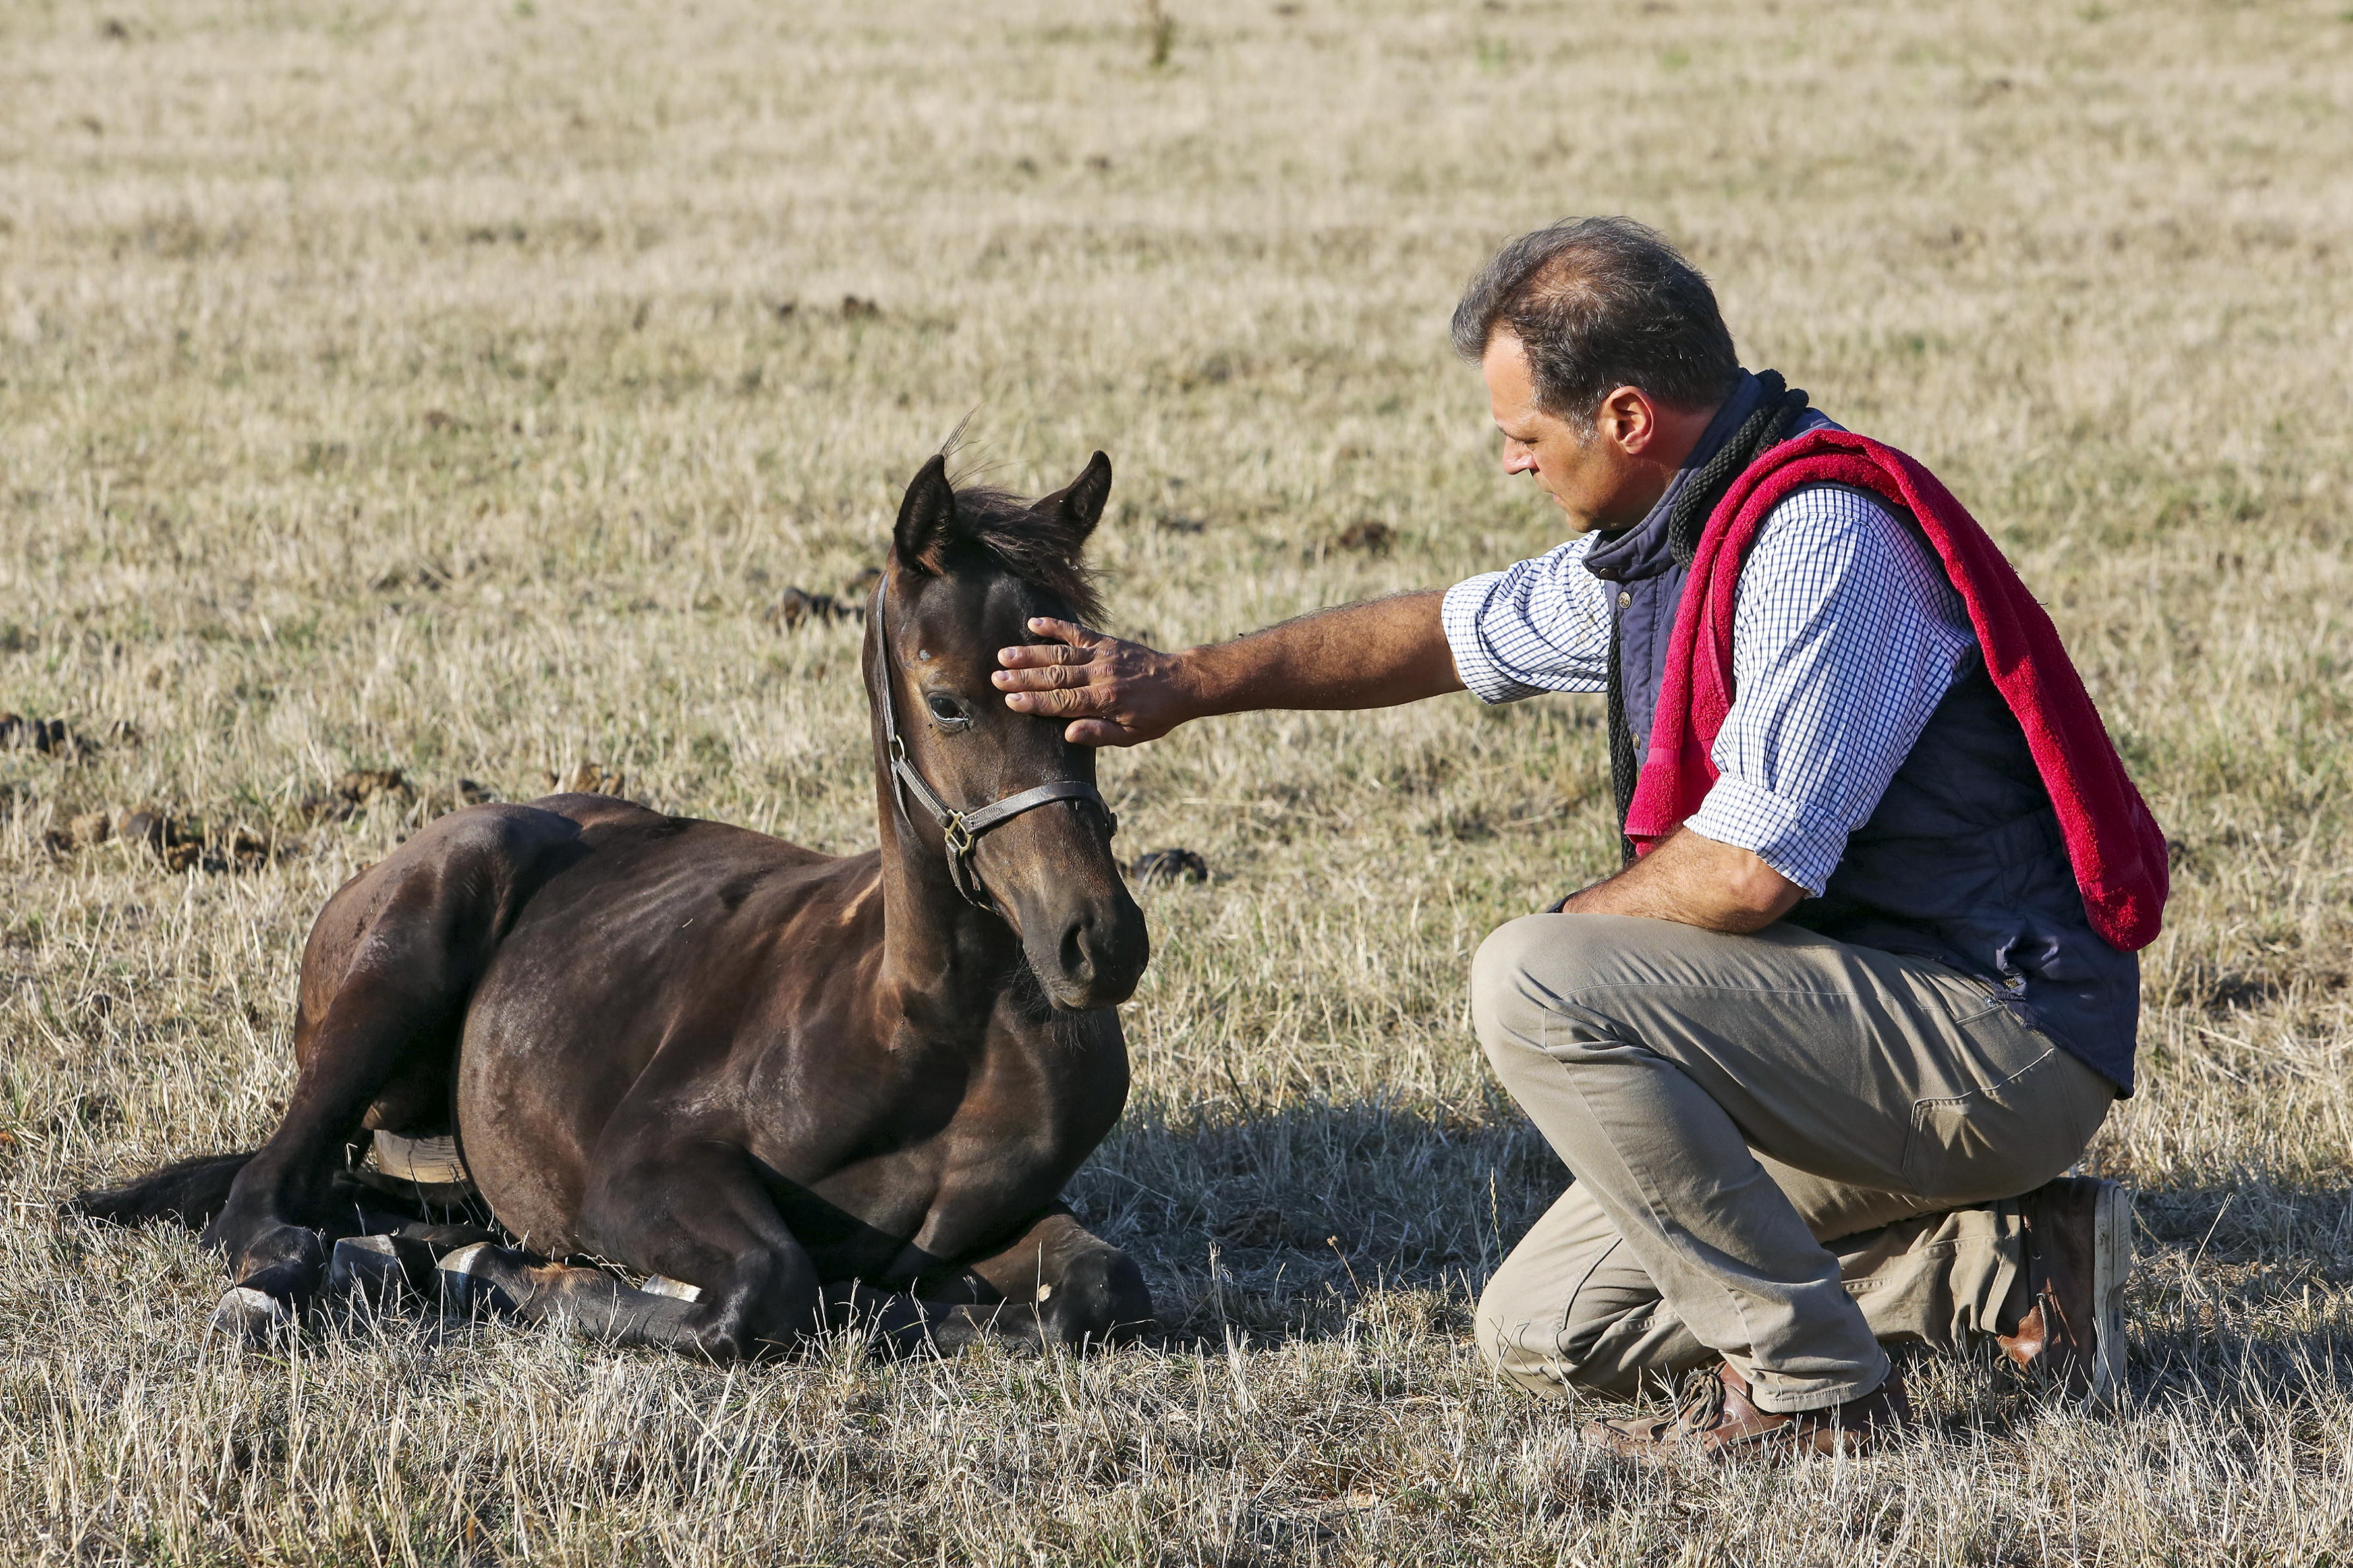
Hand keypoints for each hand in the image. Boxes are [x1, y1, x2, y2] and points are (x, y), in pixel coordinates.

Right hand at [994, 619, 1194, 745]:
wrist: (1182, 682)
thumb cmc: (1156, 714)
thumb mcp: (1133, 735)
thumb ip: (1100, 734)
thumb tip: (1069, 734)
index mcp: (1105, 701)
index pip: (1062, 703)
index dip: (1035, 702)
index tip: (1010, 701)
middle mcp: (1101, 675)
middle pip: (1055, 676)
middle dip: (1023, 678)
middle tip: (995, 678)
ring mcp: (1103, 655)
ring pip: (1060, 653)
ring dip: (1031, 653)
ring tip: (1004, 654)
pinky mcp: (1106, 641)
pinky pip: (1078, 632)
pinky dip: (1055, 626)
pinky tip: (1034, 623)